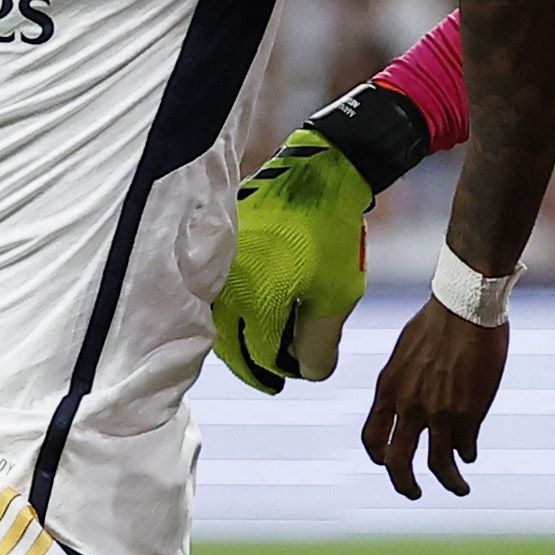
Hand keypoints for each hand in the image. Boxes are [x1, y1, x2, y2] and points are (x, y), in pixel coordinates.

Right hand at [210, 131, 374, 393]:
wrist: (316, 175)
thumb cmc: (330, 235)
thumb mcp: (336, 295)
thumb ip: (319, 344)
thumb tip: (307, 374)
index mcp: (254, 302)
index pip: (259, 356)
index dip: (281, 371)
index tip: (296, 374)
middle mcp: (225, 288)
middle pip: (231, 345)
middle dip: (253, 364)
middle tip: (272, 379)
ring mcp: (217, 266)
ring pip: (220, 320)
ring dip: (240, 338)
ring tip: (263, 346)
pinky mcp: (217, 249)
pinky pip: (218, 292)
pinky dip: (234, 309)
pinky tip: (253, 311)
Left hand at [360, 300, 507, 500]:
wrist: (466, 306)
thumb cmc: (437, 321)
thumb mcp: (405, 353)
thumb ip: (402, 382)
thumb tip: (407, 402)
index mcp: (388, 389)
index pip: (372, 438)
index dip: (379, 456)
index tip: (388, 463)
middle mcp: (408, 406)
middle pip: (397, 463)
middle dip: (404, 485)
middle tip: (414, 493)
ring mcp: (439, 413)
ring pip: (438, 464)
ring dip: (449, 483)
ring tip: (459, 489)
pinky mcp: (468, 413)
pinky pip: (465, 447)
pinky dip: (466, 455)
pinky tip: (470, 456)